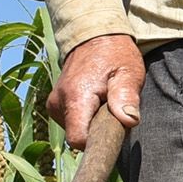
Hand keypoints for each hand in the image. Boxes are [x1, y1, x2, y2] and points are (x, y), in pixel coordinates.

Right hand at [48, 33, 144, 150]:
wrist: (94, 38)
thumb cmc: (115, 55)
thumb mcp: (128, 72)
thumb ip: (126, 96)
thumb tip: (128, 121)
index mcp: (75, 98)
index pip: (78, 140)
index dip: (97, 143)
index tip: (113, 134)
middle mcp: (58, 103)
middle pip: (79, 137)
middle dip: (98, 132)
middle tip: (114, 111)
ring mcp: (54, 105)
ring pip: (76, 131)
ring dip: (93, 124)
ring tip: (105, 103)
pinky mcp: (55, 105)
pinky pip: (72, 122)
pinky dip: (86, 118)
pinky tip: (96, 103)